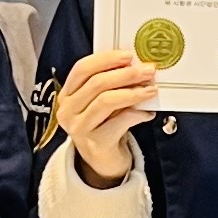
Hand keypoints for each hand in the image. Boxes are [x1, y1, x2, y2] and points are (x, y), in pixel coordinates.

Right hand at [51, 49, 158, 185]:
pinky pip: (119, 122)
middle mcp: (67, 111)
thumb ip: (111, 84)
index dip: (105, 59)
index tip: (128, 55)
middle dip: (125, 74)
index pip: (82, 69)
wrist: (103, 161)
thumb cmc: (105, 125)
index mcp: (67, 95)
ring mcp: (78, 128)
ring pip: (106, 101)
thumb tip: (137, 65)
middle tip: (147, 71)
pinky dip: (137, 114)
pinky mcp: (94, 144)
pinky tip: (147, 113)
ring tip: (150, 90)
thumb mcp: (102, 102)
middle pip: (96, 83)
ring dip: (132, 92)